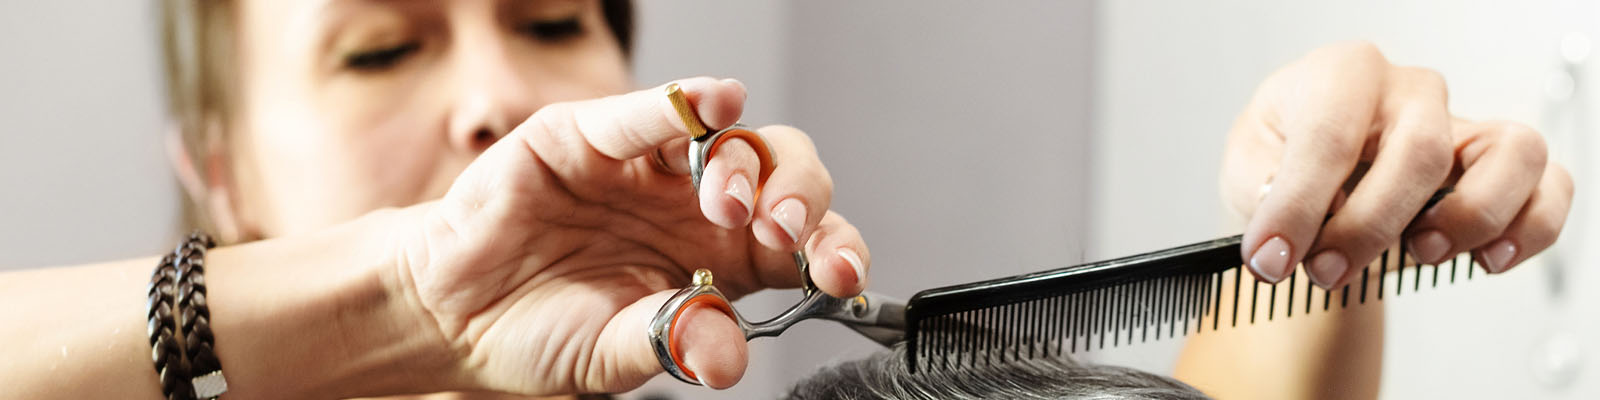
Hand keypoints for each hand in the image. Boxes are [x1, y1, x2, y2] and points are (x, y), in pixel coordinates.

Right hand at [393, 77, 870, 393]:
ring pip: (731, 140)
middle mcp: (696, 208)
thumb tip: (723, 356)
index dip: (833, 251)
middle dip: (804, 200)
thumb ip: (669, 344)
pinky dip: (685, 102)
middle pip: (786, 179)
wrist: (448, 311)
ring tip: (730, 205)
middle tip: (785, 234)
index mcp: (720, 263)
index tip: (842, 276)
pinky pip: (649, 114)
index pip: (803, 246)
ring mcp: (650, 168)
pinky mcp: (593, 137)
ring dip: (748, 164)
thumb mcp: (611, 355)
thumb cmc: (536, 329)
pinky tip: (714, 104)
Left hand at [1220, 42, 1572, 288]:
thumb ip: (1262, 185)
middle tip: (1325, 270)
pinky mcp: (1500, 161)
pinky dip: (1529, 228)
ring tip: (1418, 253)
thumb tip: (1286, 215)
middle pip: (1419, 151)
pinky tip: (1485, 259)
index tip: (1271, 258)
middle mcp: (1409, 90)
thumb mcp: (1247, 163)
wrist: (1311, 172)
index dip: (1298, 205)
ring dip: (1468, 218)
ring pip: (1509, 156)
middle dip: (1369, 227)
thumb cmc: (1283, 156)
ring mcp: (1463, 122)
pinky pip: (1548, 185)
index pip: (1329, 135)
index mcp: (1342, 74)